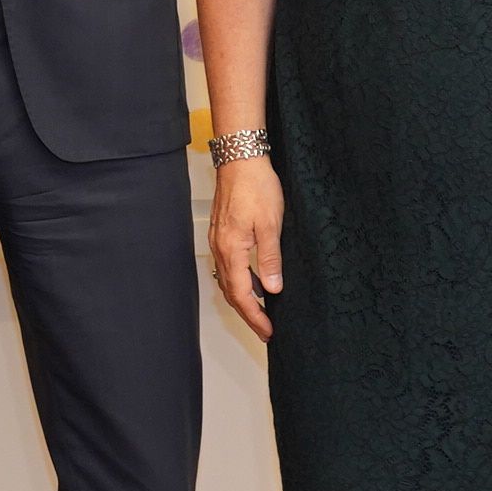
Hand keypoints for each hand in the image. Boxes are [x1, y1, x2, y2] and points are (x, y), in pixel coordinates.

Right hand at [208, 158, 285, 339]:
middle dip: (248, 314)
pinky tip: (254, 281)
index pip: (242, 295)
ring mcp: (218, 240)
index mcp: (232, 250)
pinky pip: (227, 266)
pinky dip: (239, 281)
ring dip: (243, 299)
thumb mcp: (271, 224)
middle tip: (265, 330)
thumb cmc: (256, 186)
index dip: (255, 316)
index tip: (268, 331)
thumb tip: (272, 289)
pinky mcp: (221, 233)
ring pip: (227, 280)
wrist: (240, 159)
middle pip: (231, 292)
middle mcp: (220, 249)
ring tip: (260, 311)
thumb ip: (270, 258)